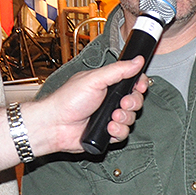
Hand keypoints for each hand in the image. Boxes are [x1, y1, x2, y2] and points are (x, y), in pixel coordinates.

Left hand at [24, 58, 148, 154]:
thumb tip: (137, 60)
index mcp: (107, 84)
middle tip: (122, 103)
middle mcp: (109, 100)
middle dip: (132, 102)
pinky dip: (118, 131)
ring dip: (124, 118)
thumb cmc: (68, 100)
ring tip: (111, 117)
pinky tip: (108, 128)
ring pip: (131, 118)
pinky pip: (124, 133)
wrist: (56, 125)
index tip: (139, 86)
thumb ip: (118, 70)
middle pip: (135, 100)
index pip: (132, 82)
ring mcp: (109, 117)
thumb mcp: (95, 79)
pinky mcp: (107, 133)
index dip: (139, 84)